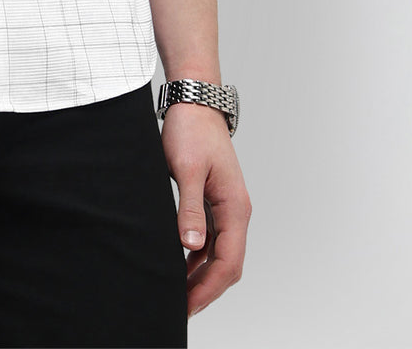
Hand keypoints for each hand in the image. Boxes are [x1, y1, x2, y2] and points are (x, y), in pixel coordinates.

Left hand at [160, 101, 251, 319]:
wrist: (194, 103)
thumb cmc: (192, 131)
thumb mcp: (187, 169)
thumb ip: (190, 207)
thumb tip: (191, 244)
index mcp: (235, 207)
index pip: (228, 262)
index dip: (208, 288)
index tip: (187, 305)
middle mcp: (235, 212)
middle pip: (227, 264)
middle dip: (206, 289)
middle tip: (179, 308)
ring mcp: (226, 207)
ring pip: (218, 254)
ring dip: (200, 275)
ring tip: (176, 292)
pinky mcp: (213, 201)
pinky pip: (210, 239)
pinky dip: (196, 257)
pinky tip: (178, 265)